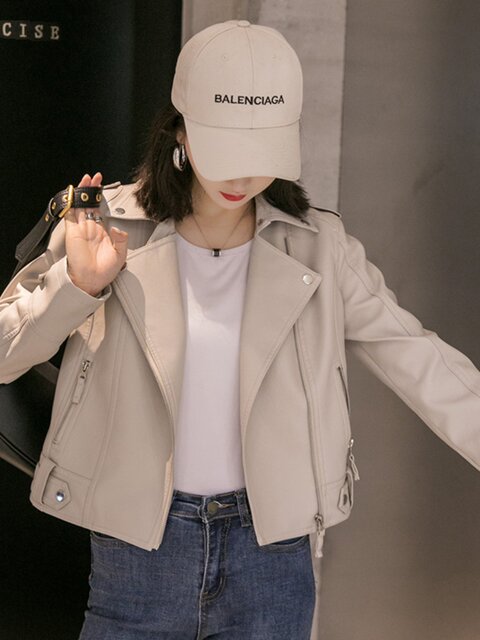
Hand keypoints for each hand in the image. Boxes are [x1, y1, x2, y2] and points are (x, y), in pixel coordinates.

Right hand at [64, 172, 127, 296]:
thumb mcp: (120, 254)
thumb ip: (121, 240)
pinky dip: (70, 203)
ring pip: (79, 205)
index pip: (99, 209)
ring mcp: (80, 229)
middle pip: (88, 203)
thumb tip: (119, 228)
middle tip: (94, 177)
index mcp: (100, 232)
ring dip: (82, 192)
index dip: (100, 197)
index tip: (102, 186)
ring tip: (86, 180)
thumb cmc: (104, 271)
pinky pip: (69, 214)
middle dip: (90, 189)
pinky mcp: (72, 232)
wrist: (92, 281)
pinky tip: (72, 194)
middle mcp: (89, 228)